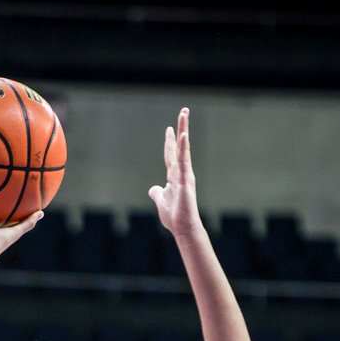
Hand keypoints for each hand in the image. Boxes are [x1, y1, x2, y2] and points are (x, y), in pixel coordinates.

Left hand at [148, 108, 201, 240]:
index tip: (169, 129)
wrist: (182, 229)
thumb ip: (157, 193)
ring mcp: (185, 175)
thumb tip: (153, 189)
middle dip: (181, 128)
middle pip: (180, 146)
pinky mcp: (186, 180)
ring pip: (183, 149)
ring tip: (184, 114)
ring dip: (184, 130)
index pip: (171, 155)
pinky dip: (183, 148)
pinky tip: (183, 135)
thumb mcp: (161, 202)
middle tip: (184, 111)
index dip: (169, 142)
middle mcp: (181, 172)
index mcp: (175, 176)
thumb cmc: (174, 217)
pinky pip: (184, 161)